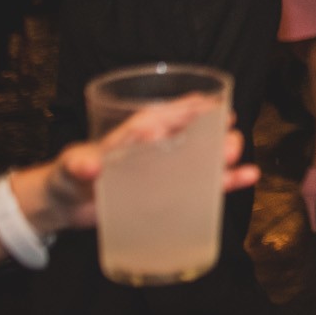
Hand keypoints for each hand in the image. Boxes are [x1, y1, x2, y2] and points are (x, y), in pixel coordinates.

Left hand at [24, 97, 257, 236]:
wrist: (68, 206)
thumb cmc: (69, 176)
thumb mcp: (69, 166)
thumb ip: (77, 163)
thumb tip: (91, 167)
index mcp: (143, 130)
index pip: (176, 111)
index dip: (200, 108)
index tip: (221, 110)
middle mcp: (164, 145)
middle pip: (201, 133)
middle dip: (220, 136)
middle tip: (226, 149)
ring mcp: (172, 170)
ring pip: (210, 156)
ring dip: (228, 156)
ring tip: (236, 164)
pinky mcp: (175, 193)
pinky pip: (208, 185)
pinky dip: (229, 180)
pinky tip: (247, 178)